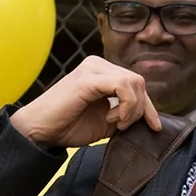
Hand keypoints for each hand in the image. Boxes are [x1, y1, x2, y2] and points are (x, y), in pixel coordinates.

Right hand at [7, 57, 161, 148]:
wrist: (40, 130)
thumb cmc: (67, 125)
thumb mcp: (105, 122)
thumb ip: (124, 115)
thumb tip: (147, 119)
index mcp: (102, 73)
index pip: (135, 84)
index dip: (148, 107)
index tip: (155, 127)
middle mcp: (98, 65)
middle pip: (138, 82)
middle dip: (141, 108)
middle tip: (124, 127)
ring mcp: (92, 69)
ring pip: (133, 82)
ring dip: (131, 108)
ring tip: (116, 123)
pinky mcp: (88, 78)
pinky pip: (122, 85)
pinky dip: (125, 105)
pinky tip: (112, 118)